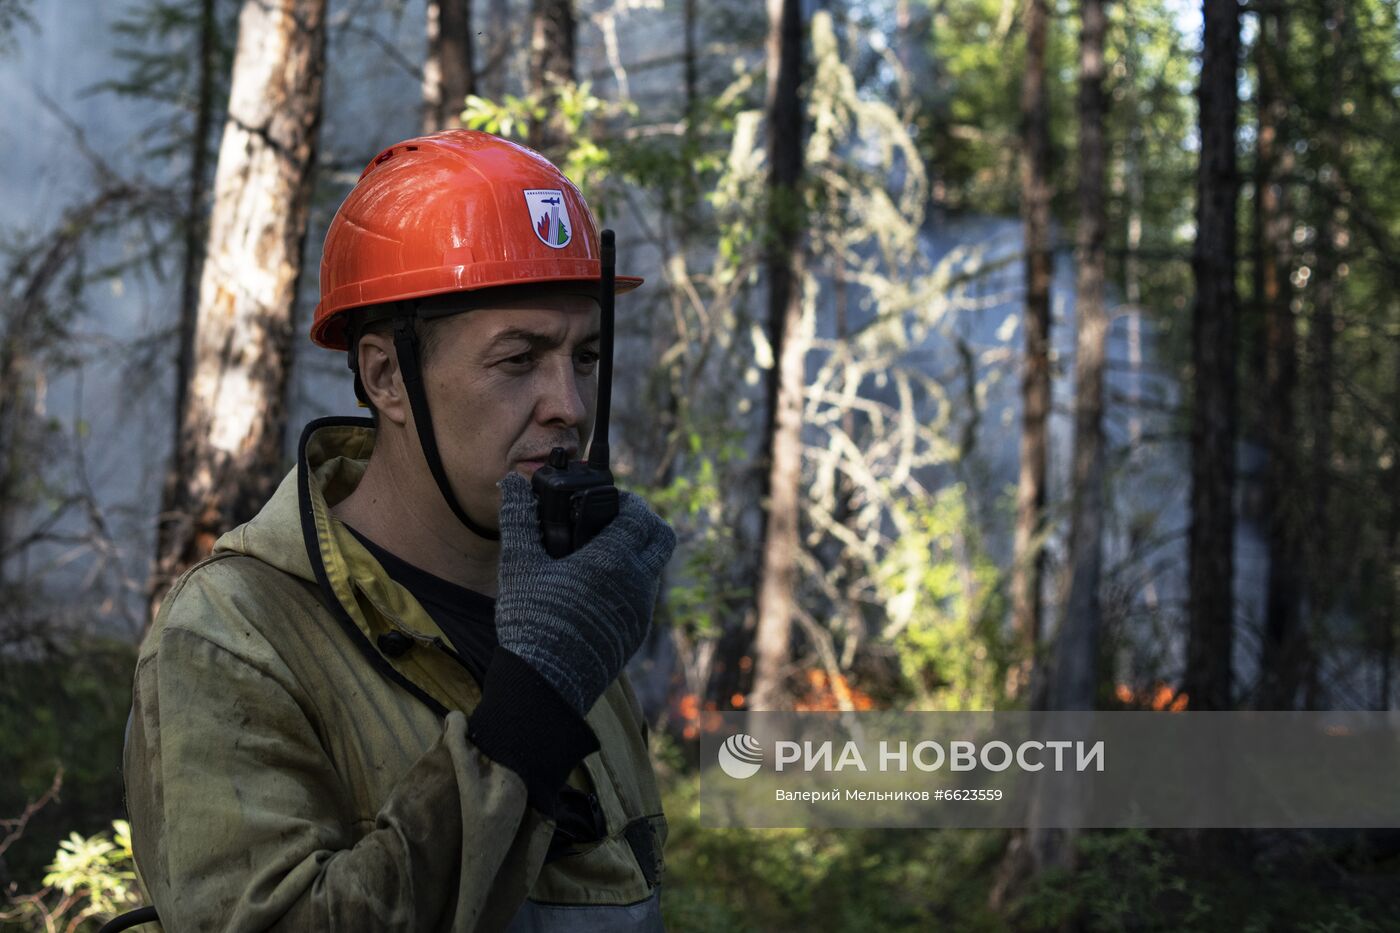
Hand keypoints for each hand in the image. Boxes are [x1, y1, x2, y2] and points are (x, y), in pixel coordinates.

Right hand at [493, 472, 676, 715]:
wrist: (544, 687)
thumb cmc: (531, 624)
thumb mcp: (519, 567)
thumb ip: (519, 520)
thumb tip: (512, 482)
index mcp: (613, 561)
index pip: (640, 515)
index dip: (626, 501)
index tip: (607, 499)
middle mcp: (636, 583)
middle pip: (662, 537)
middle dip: (643, 522)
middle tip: (613, 521)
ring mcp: (640, 611)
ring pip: (653, 568)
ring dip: (636, 553)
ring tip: (600, 554)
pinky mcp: (636, 634)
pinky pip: (643, 596)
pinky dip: (630, 582)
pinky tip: (598, 589)